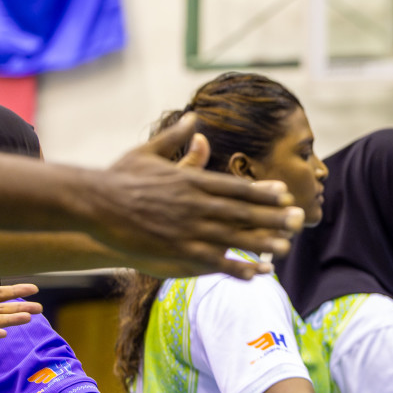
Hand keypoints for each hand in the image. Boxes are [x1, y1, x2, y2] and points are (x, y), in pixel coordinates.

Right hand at [83, 117, 304, 280]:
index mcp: (192, 181)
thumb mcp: (149, 152)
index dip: (263, 192)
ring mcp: (189, 229)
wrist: (93, 202)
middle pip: (243, 211)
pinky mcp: (178, 250)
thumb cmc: (119, 177)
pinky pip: (214, 261)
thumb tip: (195, 119)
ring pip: (234, 237)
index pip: (236, 186)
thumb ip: (177, 138)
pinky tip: (256, 273)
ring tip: (286, 247)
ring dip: (262, 243)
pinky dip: (237, 267)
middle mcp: (196, 204)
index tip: (285, 194)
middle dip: (273, 217)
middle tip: (299, 219)